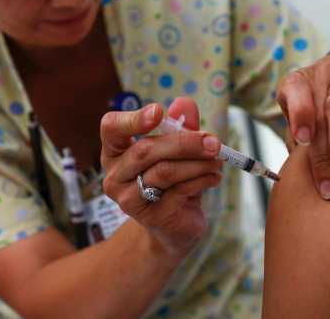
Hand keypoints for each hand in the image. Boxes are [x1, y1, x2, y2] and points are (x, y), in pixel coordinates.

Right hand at [100, 97, 221, 257]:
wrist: (175, 226)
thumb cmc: (173, 182)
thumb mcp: (178, 151)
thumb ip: (181, 126)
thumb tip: (185, 103)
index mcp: (116, 152)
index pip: (111, 128)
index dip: (132, 119)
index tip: (159, 111)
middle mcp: (115, 176)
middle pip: (145, 150)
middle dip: (185, 143)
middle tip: (213, 142)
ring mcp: (129, 199)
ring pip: (165, 171)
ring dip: (198, 163)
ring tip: (217, 160)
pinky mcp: (151, 216)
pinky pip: (180, 191)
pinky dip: (202, 179)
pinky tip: (213, 177)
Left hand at [277, 29, 329, 199]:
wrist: (326, 72)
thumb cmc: (308, 104)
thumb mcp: (294, 116)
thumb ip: (295, 138)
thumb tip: (296, 177)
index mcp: (295, 82)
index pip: (296, 96)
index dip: (299, 115)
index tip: (302, 140)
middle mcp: (319, 74)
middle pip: (326, 110)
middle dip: (327, 147)